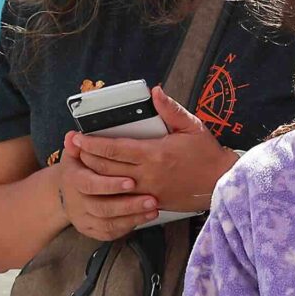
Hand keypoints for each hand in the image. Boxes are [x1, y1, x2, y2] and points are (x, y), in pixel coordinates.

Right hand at [54, 136, 155, 240]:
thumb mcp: (74, 155)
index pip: (90, 184)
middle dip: (128, 204)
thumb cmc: (77, 170)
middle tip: (152, 199)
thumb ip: (77, 145)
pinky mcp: (92, 230)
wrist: (67, 194)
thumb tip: (74, 136)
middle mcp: (77, 202)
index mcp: (73, 180)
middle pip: (102, 208)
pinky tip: (145, 217)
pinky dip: (129, 226)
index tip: (131, 182)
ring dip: (133, 217)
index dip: (110, 185)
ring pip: (109, 223)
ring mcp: (84, 219)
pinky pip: (111, 233)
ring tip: (153, 208)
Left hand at [71, 91, 235, 213]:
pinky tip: (101, 185)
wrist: (221, 183)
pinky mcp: (152, 203)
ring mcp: (148, 192)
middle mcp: (148, 174)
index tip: (78, 138)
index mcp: (155, 153)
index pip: (114, 149)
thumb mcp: (192, 126)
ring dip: (94, 175)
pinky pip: (124, 198)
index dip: (93, 144)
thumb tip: (155, 92)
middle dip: (86, 158)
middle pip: (106, 168)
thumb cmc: (207, 154)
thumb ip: (171, 110)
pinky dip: (110, 191)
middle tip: (72, 150)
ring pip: (112, 184)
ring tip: (81, 165)